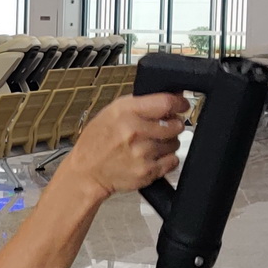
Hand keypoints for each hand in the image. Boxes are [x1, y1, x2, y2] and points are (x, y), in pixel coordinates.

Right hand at [60, 92, 185, 200]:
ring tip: (150, 145)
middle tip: (162, 128)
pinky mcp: (147, 171)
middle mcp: (135, 131)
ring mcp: (142, 153)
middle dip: (173, 125)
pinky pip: (173, 161)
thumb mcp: (112, 112)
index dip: (178, 103)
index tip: (181, 105)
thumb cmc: (97, 141)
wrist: (87, 171)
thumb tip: (172, 95)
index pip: (166, 103)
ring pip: (175, 143)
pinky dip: (166, 159)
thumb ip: (141, 103)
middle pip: (176, 125)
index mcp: (125, 112)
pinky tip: (151, 157)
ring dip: (167, 143)